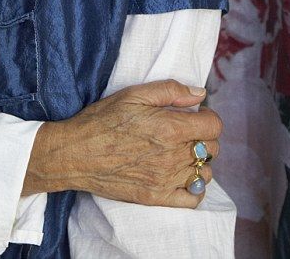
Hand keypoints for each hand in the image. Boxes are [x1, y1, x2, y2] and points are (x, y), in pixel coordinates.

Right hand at [22, 80, 220, 207]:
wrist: (76, 152)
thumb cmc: (102, 119)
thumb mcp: (134, 94)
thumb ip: (171, 90)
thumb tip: (200, 94)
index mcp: (170, 128)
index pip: (214, 126)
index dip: (208, 116)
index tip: (195, 114)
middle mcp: (173, 157)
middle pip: (212, 148)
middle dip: (203, 135)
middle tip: (185, 130)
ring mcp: (166, 180)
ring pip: (206, 172)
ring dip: (199, 160)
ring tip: (181, 151)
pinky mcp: (156, 198)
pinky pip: (193, 199)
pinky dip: (195, 187)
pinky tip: (182, 175)